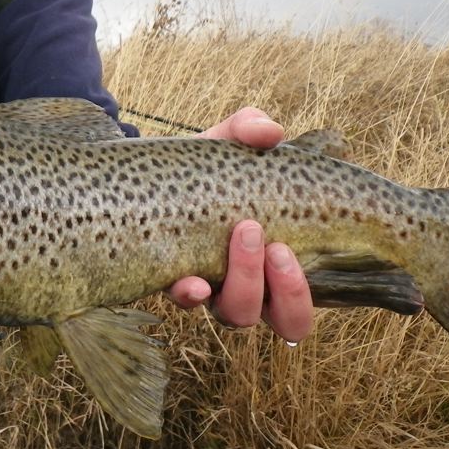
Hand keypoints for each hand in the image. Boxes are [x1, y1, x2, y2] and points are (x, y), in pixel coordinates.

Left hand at [165, 108, 313, 342]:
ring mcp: (209, 286)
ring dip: (248, 283)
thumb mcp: (227, 141)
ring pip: (239, 315)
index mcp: (271, 260)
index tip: (289, 249)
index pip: (298, 302)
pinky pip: (184, 302)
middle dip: (288, 290)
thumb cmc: (202, 164)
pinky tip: (191, 282)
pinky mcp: (170, 280)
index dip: (300, 294)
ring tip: (244, 233)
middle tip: (277, 246)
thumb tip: (271, 131)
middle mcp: (245, 283)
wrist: (148, 170)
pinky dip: (191, 294)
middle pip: (284, 320)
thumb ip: (249, 128)